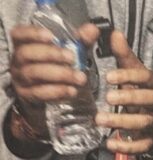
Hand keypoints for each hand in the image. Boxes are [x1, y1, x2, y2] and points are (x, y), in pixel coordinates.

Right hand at [10, 23, 98, 139]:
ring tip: (80, 78)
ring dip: (59, 75)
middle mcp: (19, 61)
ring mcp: (21, 79)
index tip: (51, 36)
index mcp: (25, 45)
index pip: (20, 34)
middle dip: (51, 55)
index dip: (33, 33)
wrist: (49, 95)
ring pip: (34, 73)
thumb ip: (80, 41)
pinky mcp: (27, 95)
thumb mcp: (69, 53)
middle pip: (27, 54)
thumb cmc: (57, 68)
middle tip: (73, 59)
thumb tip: (93, 30)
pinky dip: (57, 91)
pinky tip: (72, 91)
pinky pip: (39, 93)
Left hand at [96, 31, 152, 154]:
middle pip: (148, 101)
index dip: (129, 77)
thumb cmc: (145, 93)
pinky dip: (126, 147)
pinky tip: (109, 144)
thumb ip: (124, 57)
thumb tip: (114, 34)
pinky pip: (142, 146)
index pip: (146, 78)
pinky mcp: (151, 141)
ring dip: (122, 122)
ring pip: (143, 124)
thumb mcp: (137, 74)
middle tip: (107, 98)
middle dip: (129, 99)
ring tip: (100, 120)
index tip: (109, 77)